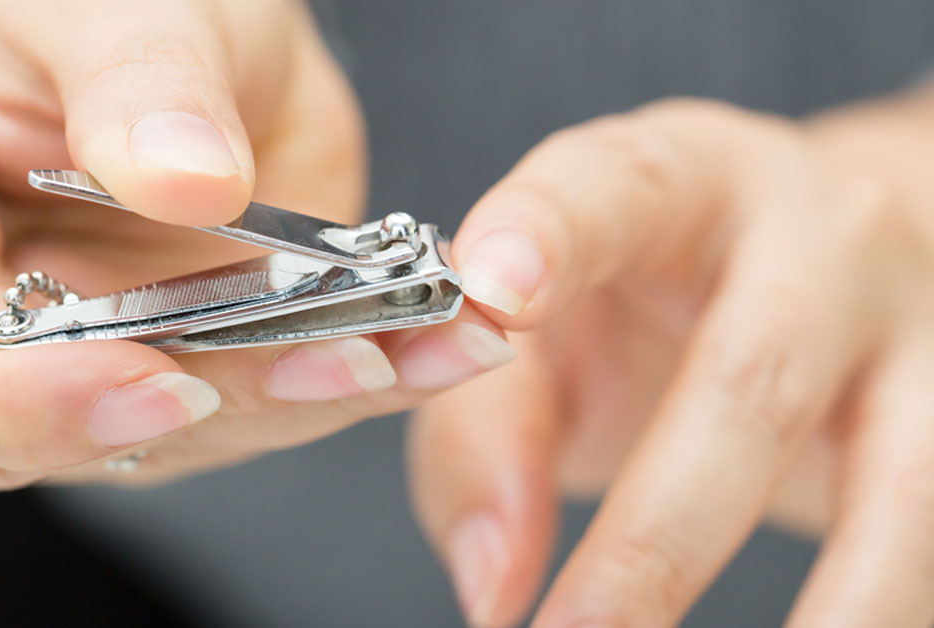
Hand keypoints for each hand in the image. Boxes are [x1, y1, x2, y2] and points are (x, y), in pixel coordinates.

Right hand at [0, 0, 512, 487]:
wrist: (146, 19)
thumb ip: (130, 79)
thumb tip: (181, 176)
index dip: (24, 398)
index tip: (165, 377)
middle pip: (39, 422)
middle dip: (204, 401)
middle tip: (344, 359)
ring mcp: (41, 351)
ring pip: (159, 428)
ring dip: (295, 395)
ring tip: (419, 339)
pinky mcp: (143, 360)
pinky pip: (233, 397)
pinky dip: (333, 374)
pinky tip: (427, 338)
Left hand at [410, 96, 933, 626]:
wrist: (838, 271)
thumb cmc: (654, 307)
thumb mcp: (556, 336)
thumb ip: (489, 435)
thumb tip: (493, 588)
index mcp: (673, 184)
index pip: (608, 184)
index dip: (548, 227)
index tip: (491, 294)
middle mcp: (815, 231)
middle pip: (748, 380)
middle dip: (652, 543)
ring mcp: (921, 316)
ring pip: (901, 485)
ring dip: (825, 618)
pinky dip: (885, 616)